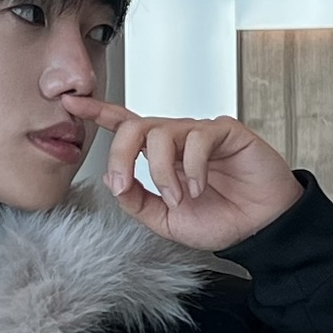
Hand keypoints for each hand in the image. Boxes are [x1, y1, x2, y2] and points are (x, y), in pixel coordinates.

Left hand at [82, 102, 300, 250]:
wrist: (260, 229)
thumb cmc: (221, 220)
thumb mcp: (165, 221)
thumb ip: (137, 202)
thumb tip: (114, 180)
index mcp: (160, 156)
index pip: (125, 126)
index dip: (99, 112)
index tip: (71, 103)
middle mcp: (177, 139)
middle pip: (134, 126)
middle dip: (120, 154)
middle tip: (125, 184)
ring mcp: (201, 133)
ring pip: (161, 133)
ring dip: (161, 172)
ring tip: (179, 198)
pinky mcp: (226, 132)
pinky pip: (198, 137)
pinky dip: (192, 167)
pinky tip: (200, 187)